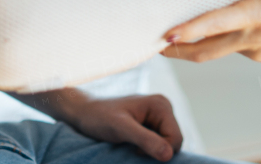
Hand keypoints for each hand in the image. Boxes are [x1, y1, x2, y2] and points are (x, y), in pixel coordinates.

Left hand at [21, 90, 182, 161]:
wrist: (83, 112)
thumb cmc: (99, 117)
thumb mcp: (121, 129)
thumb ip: (145, 140)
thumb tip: (169, 155)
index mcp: (160, 105)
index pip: (176, 139)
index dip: (161, 151)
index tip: (136, 150)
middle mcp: (163, 107)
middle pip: (174, 142)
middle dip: (156, 150)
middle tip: (133, 148)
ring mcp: (157, 115)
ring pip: (166, 144)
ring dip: (151, 150)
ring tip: (131, 145)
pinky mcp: (150, 123)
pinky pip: (158, 142)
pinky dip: (147, 148)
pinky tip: (132, 145)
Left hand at [164, 0, 260, 64]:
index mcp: (258, 17)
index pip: (216, 26)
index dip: (189, 32)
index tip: (166, 36)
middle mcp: (253, 40)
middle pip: (205, 52)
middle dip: (176, 51)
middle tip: (151, 43)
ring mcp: (257, 52)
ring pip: (217, 52)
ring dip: (194, 47)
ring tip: (172, 36)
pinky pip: (233, 49)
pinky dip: (216, 44)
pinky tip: (210, 31)